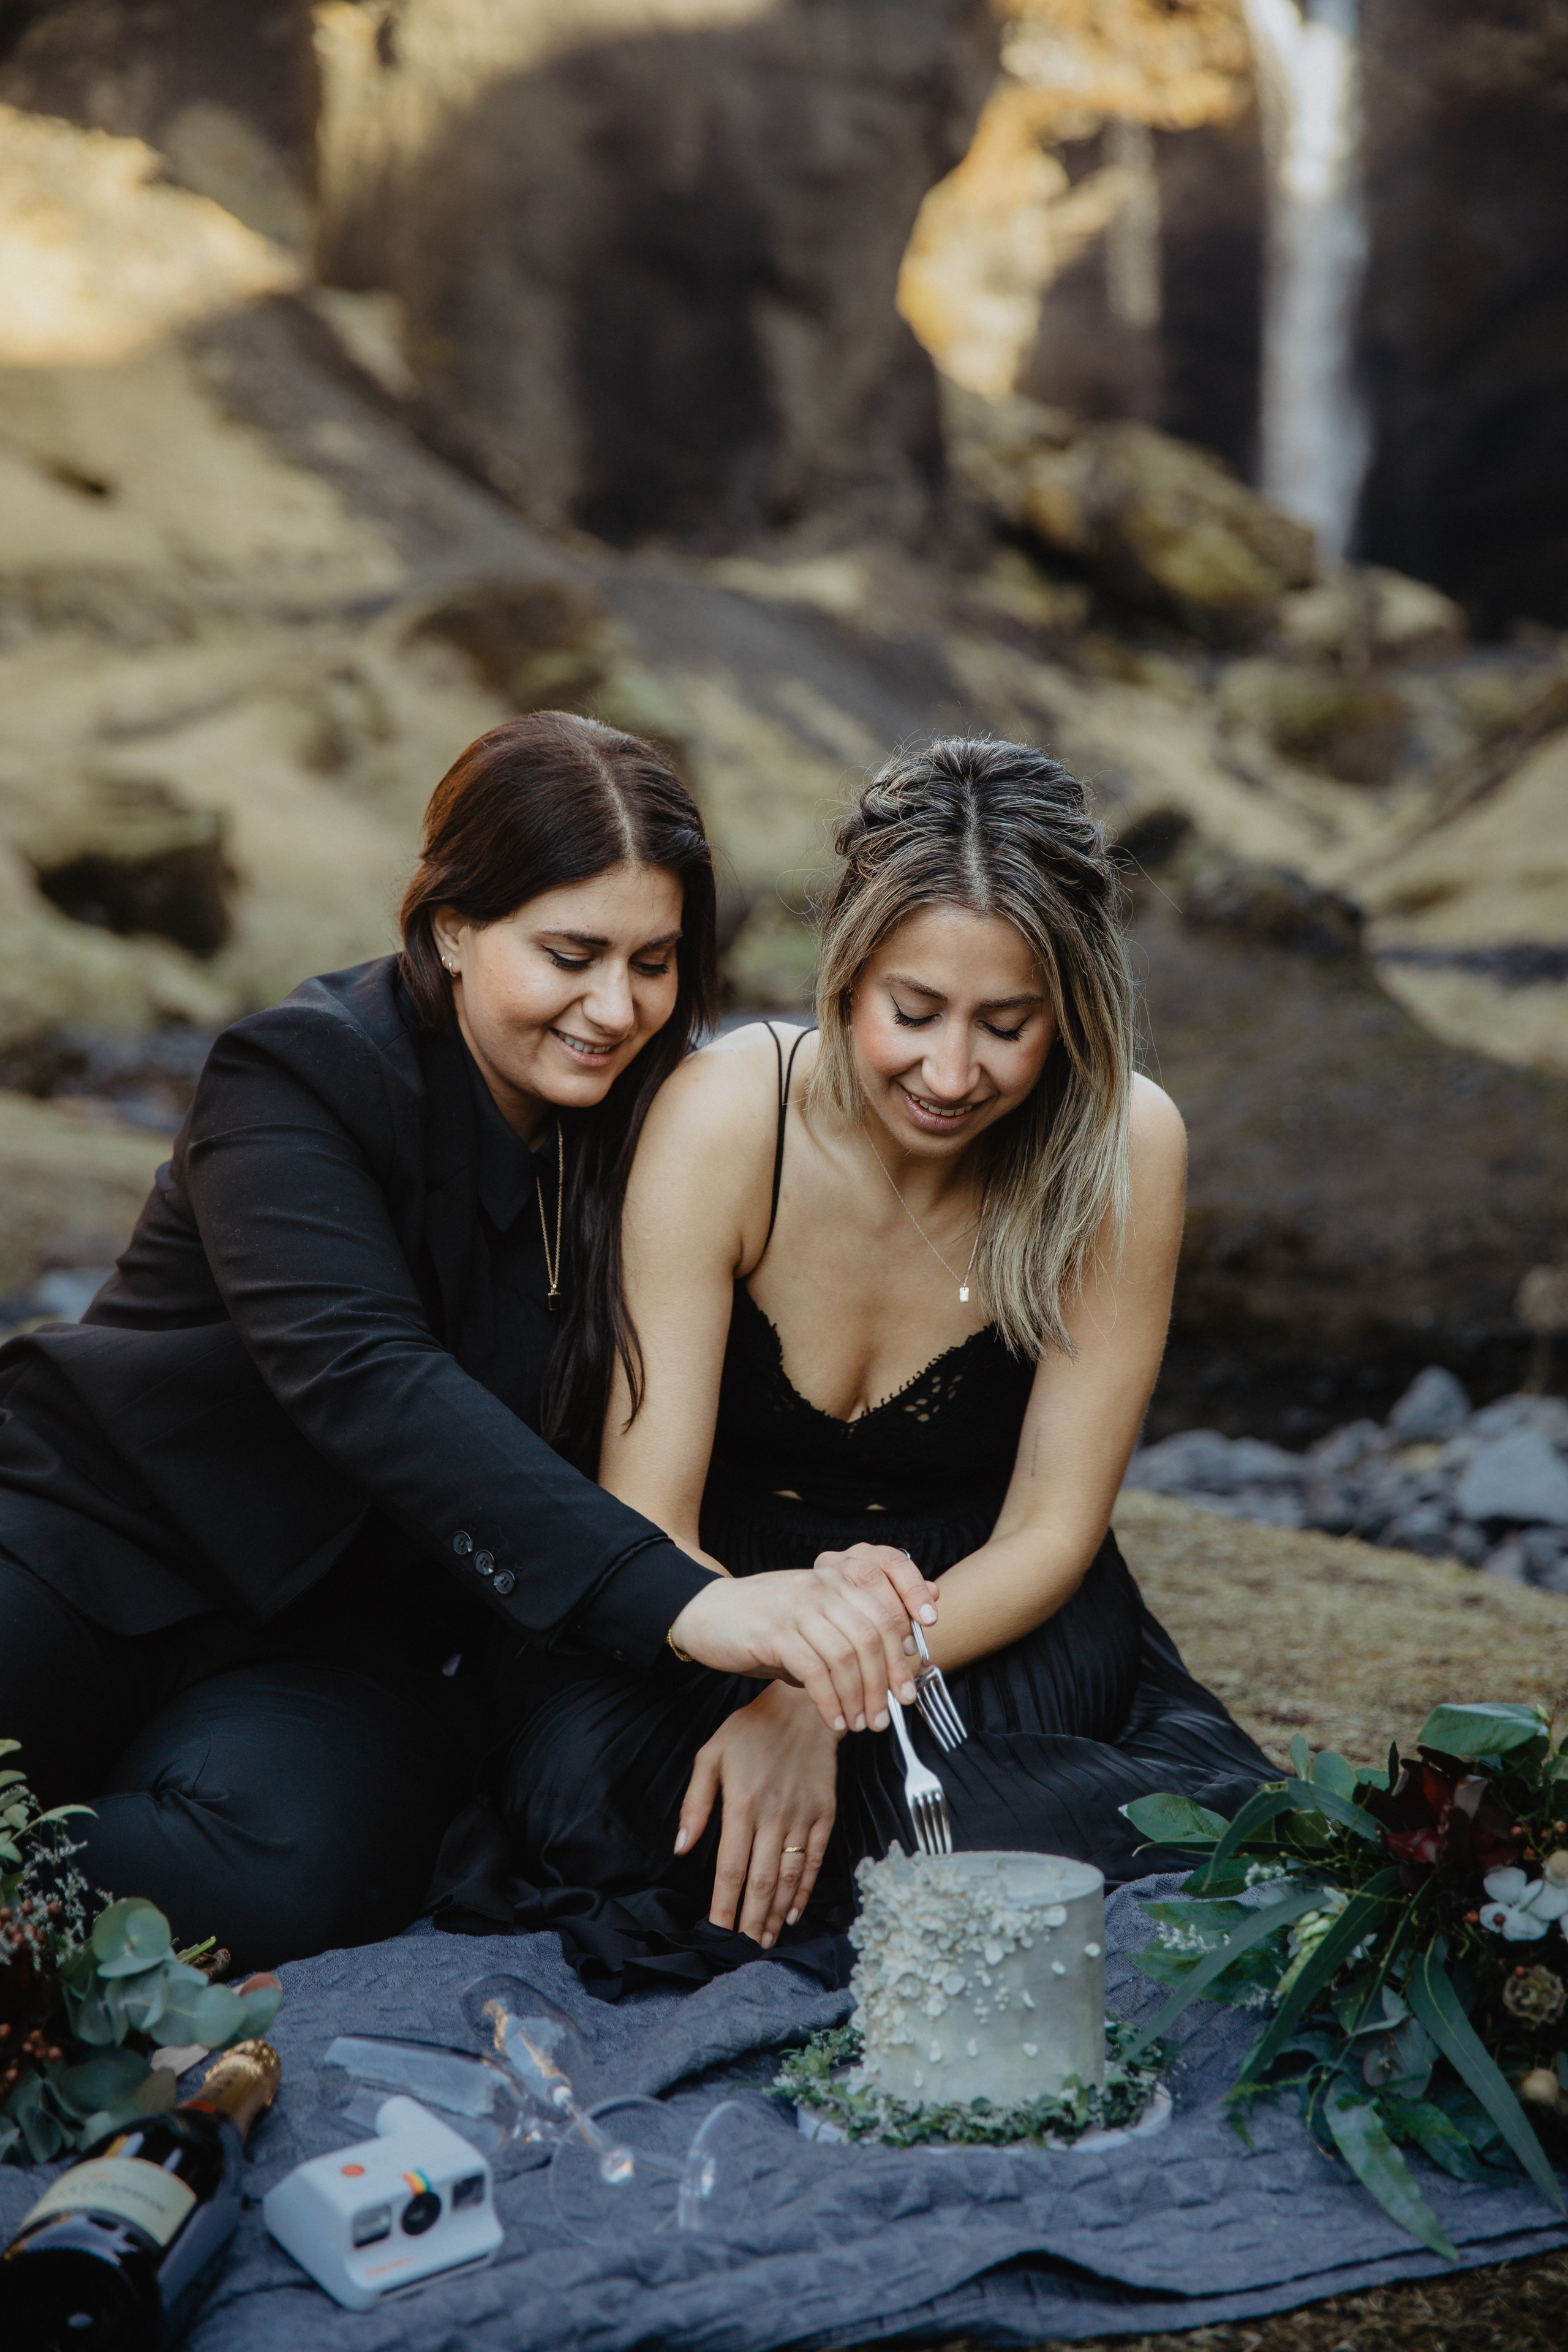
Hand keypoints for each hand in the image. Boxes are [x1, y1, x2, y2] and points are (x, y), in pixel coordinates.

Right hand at [668, 1543, 938, 1734]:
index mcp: (837, 1579)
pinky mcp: (772, 1631)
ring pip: (846, 1655)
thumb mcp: (813, 1618)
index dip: (904, 1654)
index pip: (887, 1611)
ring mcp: (797, 1606)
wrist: (707, 1613)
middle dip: (885, 1682)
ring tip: (862, 1724)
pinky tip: (834, 1720)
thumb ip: (850, 1630)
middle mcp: (821, 1586)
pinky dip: (830, 1702)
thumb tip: (898, 1660)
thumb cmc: (766, 1623)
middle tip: (886, 1715)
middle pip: (872, 1636)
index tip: (908, 1688)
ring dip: (859, 1697)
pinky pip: (814, 1671)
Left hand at [675, 1684, 838, 1946]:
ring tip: (764, 1940)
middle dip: (750, 1921)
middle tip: (741, 1951)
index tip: (716, 1933)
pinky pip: (815, 1860)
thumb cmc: (751, 1730)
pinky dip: (805, 1890)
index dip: (724, 1906)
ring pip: (788, 1877)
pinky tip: (794, 1911)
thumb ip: (695, 1804)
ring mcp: (802, 1817)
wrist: (804, 1705)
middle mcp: (772, 1816)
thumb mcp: (710, 1755)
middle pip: (761, 1882)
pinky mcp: (824, 1814)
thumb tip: (681, 1848)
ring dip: (776, 1914)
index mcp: (740, 1805)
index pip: (729, 1870)